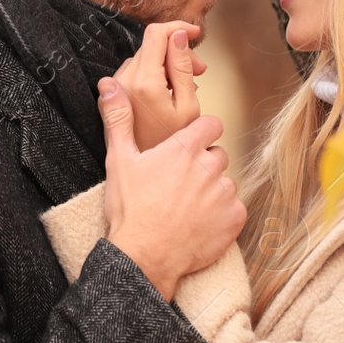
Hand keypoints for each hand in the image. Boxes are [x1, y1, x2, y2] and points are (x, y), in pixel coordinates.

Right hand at [98, 77, 245, 301]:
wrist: (143, 258)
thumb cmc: (130, 209)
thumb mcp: (119, 160)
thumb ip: (119, 119)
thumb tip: (109, 85)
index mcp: (185, 148)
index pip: (212, 125)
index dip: (202, 134)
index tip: (189, 148)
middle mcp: (210, 166)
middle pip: (218, 155)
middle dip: (204, 166)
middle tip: (179, 185)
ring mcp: (225, 193)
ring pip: (226, 183)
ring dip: (212, 191)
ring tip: (186, 208)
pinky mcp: (234, 218)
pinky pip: (235, 209)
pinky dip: (222, 216)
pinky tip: (199, 224)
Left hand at [112, 21, 206, 151]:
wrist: (146, 179)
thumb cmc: (173, 145)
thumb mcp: (188, 106)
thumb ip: (182, 67)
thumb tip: (178, 36)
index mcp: (144, 81)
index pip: (156, 34)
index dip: (178, 28)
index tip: (195, 34)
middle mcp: (124, 81)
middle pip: (151, 46)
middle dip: (177, 51)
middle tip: (199, 71)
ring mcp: (115, 89)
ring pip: (144, 59)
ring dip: (166, 64)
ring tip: (186, 86)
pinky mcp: (112, 98)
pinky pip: (135, 73)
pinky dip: (153, 75)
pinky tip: (167, 94)